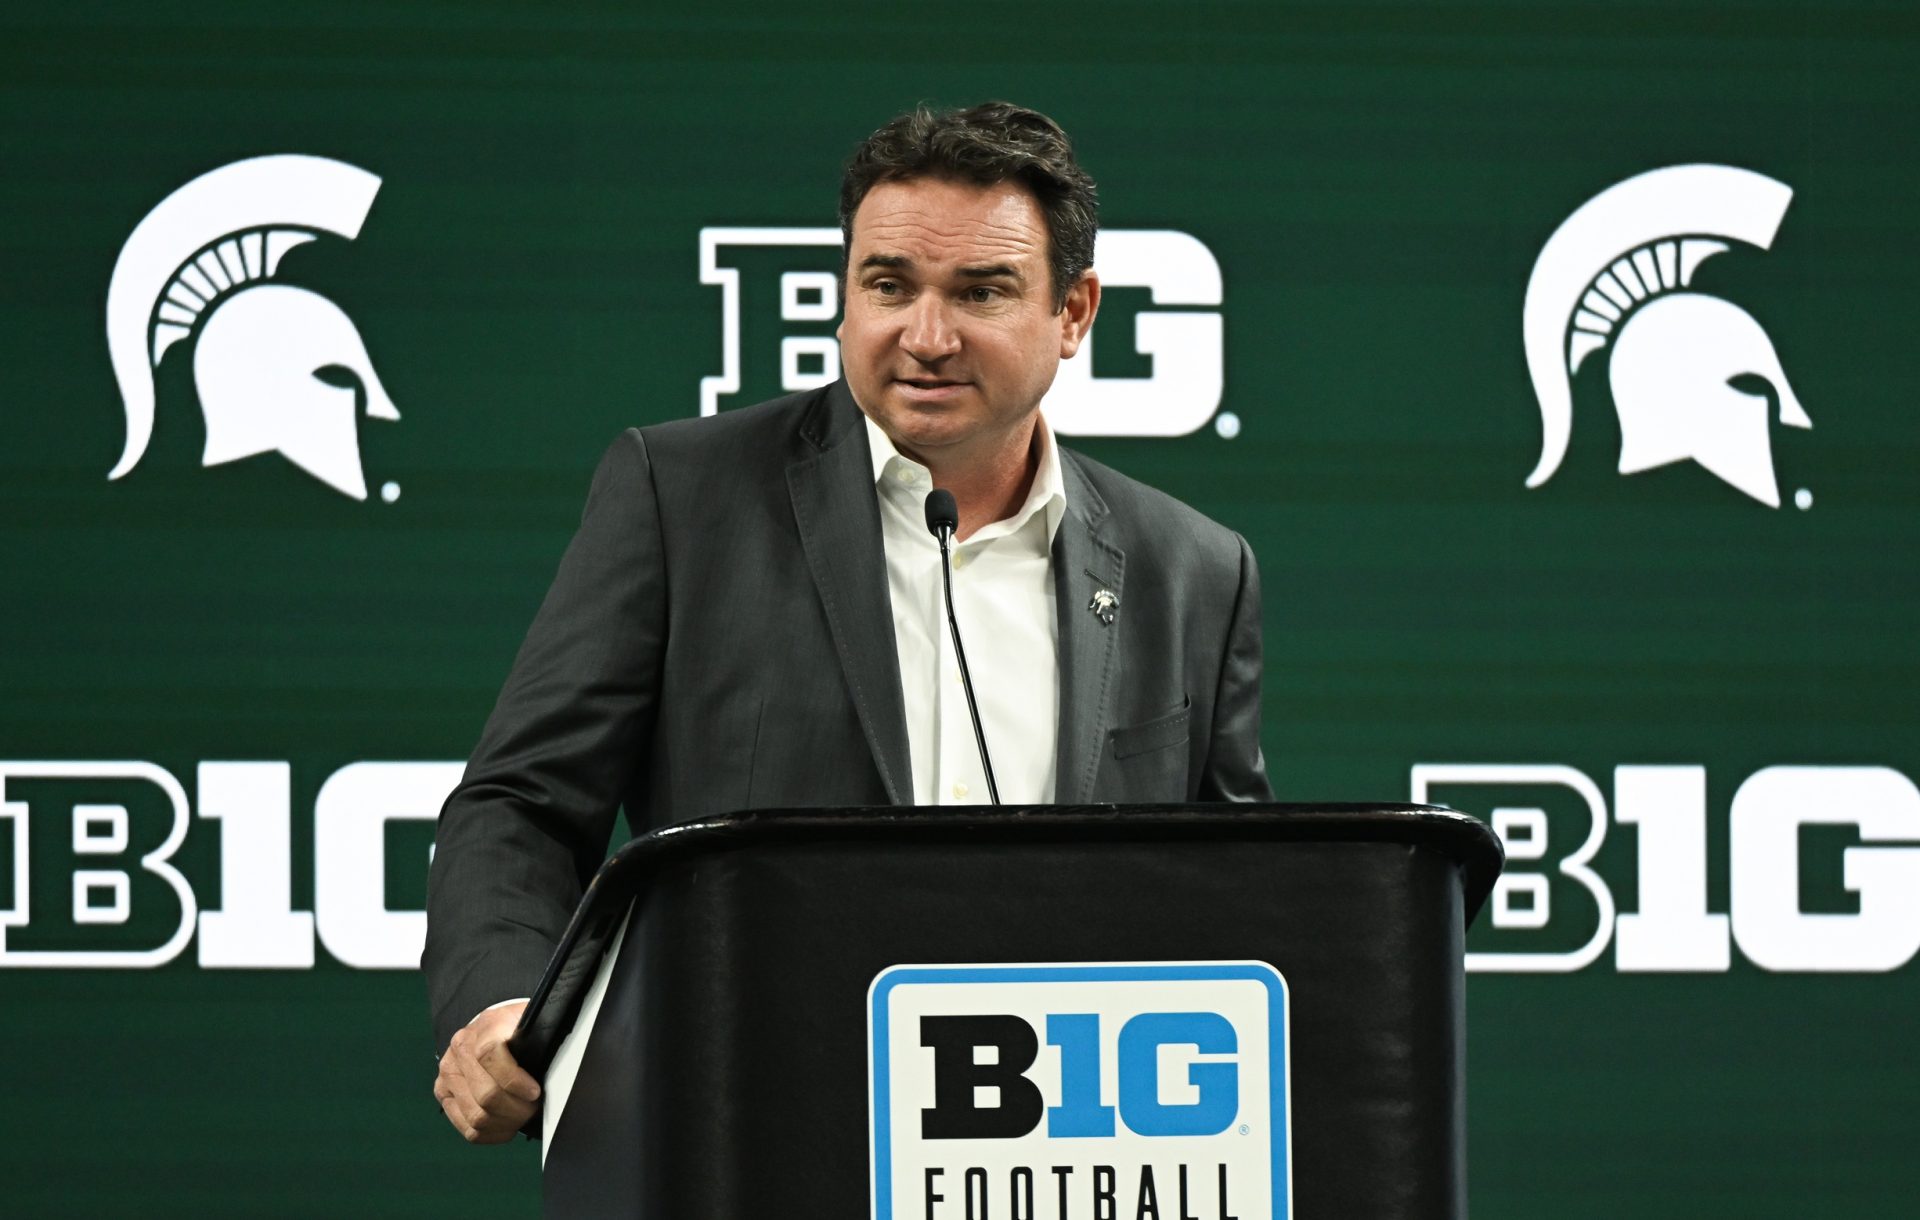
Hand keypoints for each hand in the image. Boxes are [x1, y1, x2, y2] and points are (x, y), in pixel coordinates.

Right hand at [434, 1001, 539, 1142]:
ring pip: (477, 1116)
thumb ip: (541, 1041)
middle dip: (517, 1109)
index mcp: (486, 1026)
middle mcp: (461, 1048)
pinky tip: (507, 1125)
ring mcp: (449, 1072)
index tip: (535, 1092)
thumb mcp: (533, 1024)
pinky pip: (467, 1128)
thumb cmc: (518, 1029)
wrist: (492, 1028)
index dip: (513, 1079)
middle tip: (535, 1108)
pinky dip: (492, 1133)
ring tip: (522, 1116)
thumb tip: (560, 1067)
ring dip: (506, 1123)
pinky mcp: (444, 1093)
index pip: (490, 1055)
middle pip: (485, 1094)